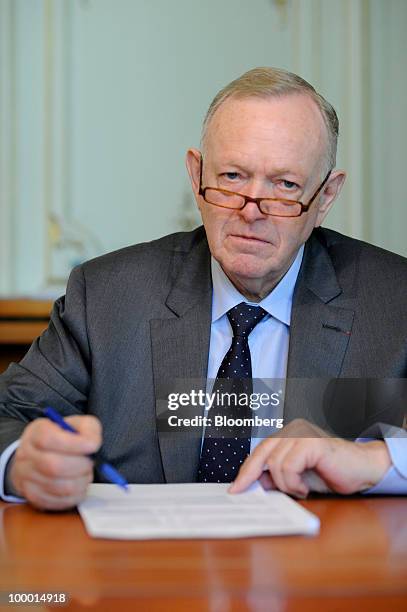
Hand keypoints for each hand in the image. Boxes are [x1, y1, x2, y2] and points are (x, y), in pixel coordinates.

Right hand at [9, 415, 101, 509]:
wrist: (41, 455)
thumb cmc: (64, 438)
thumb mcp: (77, 425)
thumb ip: (88, 429)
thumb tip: (92, 443)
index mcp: (36, 433)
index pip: (48, 439)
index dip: (74, 444)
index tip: (93, 446)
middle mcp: (26, 455)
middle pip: (54, 466)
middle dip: (81, 466)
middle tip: (90, 462)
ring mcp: (27, 478)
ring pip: (60, 487)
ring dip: (81, 481)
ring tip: (84, 473)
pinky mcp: (34, 496)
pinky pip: (60, 501)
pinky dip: (76, 494)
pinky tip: (78, 483)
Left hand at [229, 419, 390, 497]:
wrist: (362, 469)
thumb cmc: (332, 472)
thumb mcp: (297, 477)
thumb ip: (277, 476)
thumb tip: (254, 483)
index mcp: (288, 435)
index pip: (260, 451)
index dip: (246, 469)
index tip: (235, 487)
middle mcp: (293, 429)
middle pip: (262, 453)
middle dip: (250, 475)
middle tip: (242, 491)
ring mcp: (302, 433)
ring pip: (275, 463)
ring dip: (285, 484)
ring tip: (300, 490)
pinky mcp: (311, 443)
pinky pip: (289, 466)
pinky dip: (294, 482)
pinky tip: (305, 487)